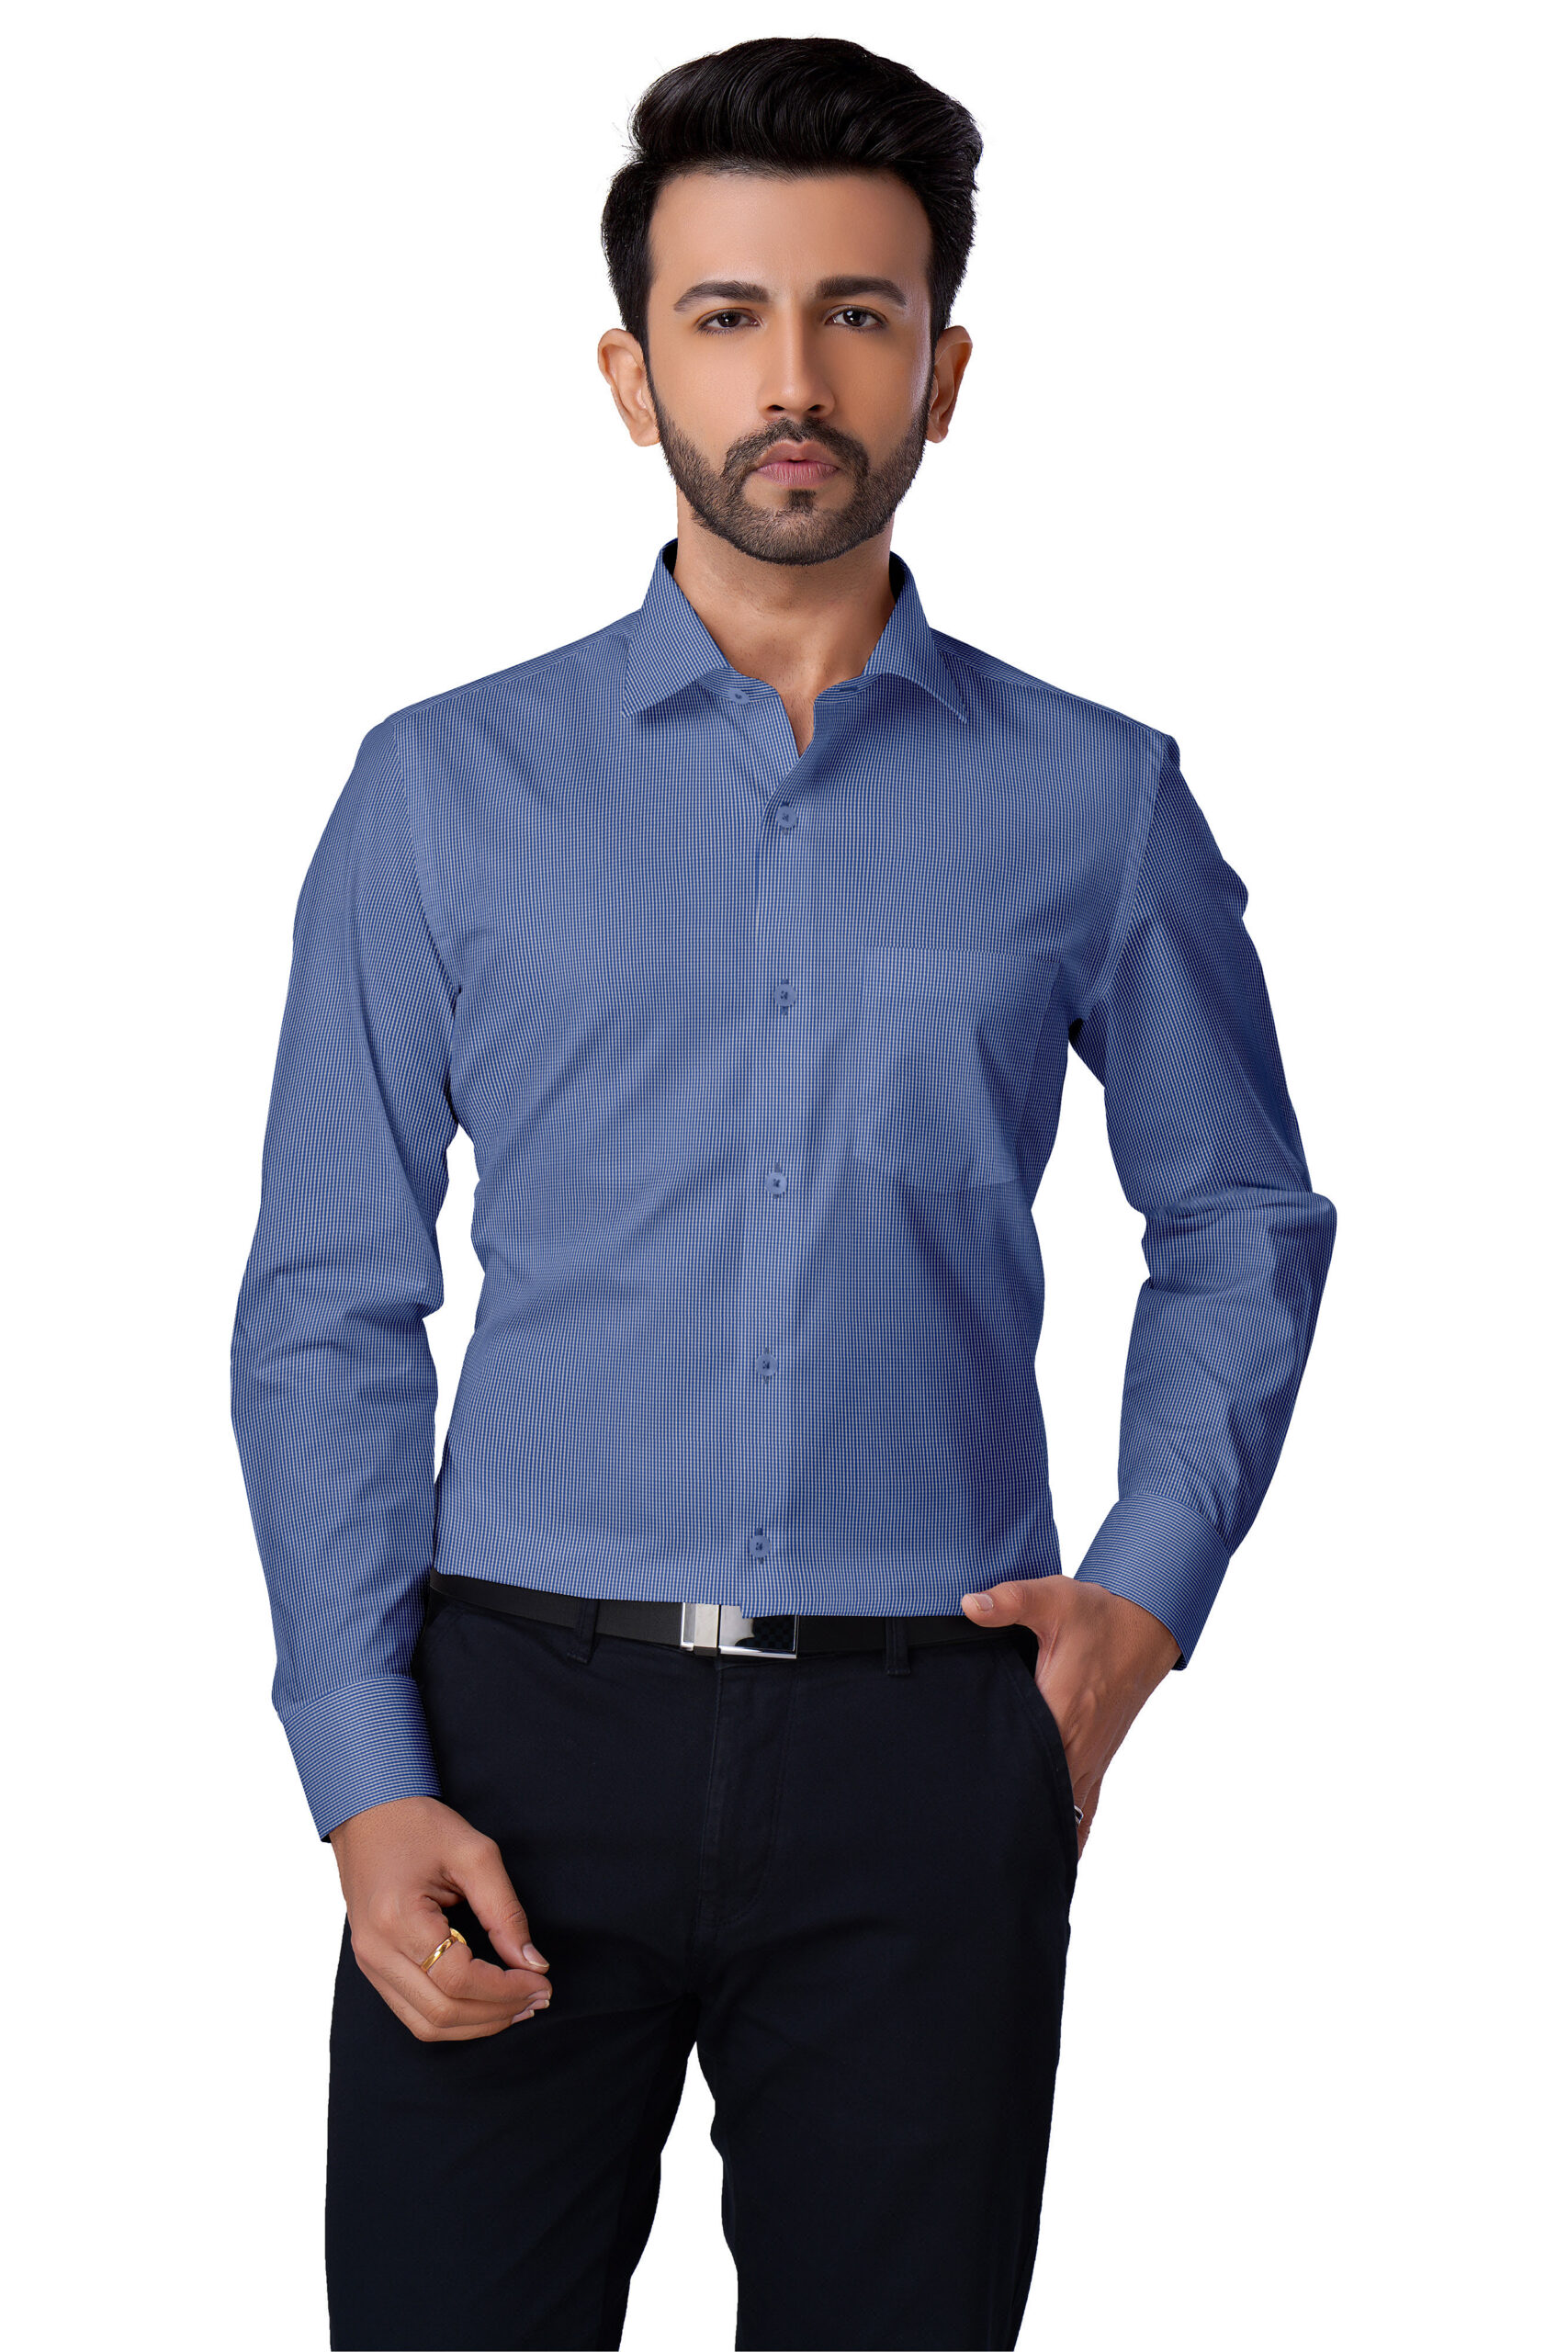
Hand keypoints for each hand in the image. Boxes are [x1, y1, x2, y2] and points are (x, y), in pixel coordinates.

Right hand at [329, 1794, 552, 2039]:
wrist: (367, 1813)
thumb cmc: (419, 1825)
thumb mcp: (474, 1854)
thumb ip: (505, 1911)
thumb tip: (534, 1962)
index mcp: (398, 1918)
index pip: (457, 1981)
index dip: (506, 1989)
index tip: (542, 1980)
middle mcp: (376, 1950)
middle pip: (441, 2013)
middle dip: (497, 2013)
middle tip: (538, 1997)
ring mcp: (368, 1963)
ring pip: (425, 2025)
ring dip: (476, 2024)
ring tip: (518, 2006)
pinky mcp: (372, 1966)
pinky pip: (412, 2012)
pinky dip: (452, 2017)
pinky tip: (485, 2003)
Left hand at [959, 1577, 1180, 1856]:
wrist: (1145, 1627)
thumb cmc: (1098, 1616)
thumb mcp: (1054, 1599)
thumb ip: (1009, 1602)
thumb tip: (968, 1605)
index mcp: (1063, 1712)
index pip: (1025, 1764)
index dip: (997, 1789)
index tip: (968, 1814)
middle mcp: (1078, 1745)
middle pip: (1042, 1800)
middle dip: (1011, 1823)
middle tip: (972, 1851)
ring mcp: (1091, 1758)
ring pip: (1066, 1814)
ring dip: (1039, 1833)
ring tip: (1005, 1867)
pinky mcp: (1098, 1760)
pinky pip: (1086, 1811)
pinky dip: (1070, 1835)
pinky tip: (1053, 1861)